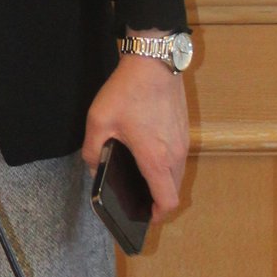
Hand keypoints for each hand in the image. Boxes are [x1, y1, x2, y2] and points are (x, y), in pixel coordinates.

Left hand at [82, 52, 189, 223]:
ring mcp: (183, 141)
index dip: (157, 215)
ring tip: (140, 177)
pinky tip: (147, 154)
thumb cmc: (128, 90)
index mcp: (155, 158)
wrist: (154, 60)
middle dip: (157, 200)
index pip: (167, 201)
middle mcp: (175, 154)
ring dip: (163, 182)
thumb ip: (92, 150)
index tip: (144, 216)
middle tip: (137, 199)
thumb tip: (94, 167)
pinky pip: (179, 158)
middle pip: (173, 190)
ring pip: (177, 174)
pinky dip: (167, 165)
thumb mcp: (98, 121)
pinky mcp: (184, 129)